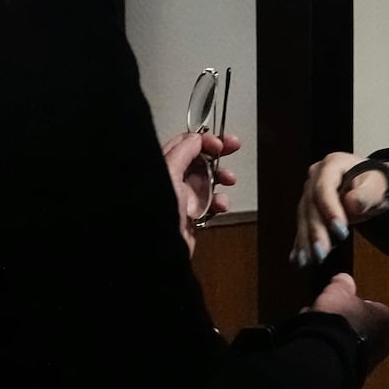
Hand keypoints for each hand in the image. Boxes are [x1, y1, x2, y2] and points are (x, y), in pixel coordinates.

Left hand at [160, 127, 240, 253]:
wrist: (159, 251)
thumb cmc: (155, 214)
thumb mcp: (169, 173)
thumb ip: (183, 152)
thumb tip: (196, 137)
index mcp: (164, 165)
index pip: (184, 142)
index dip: (203, 139)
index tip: (218, 142)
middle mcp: (173, 179)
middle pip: (199, 158)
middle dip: (217, 152)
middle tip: (233, 146)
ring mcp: (184, 198)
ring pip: (209, 179)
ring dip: (222, 177)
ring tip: (229, 179)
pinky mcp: (193, 215)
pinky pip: (212, 203)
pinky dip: (220, 201)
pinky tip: (220, 204)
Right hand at [291, 152, 388, 267]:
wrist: (371, 186)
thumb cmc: (376, 184)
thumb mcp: (378, 187)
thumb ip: (367, 195)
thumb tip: (352, 204)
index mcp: (332, 164)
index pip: (324, 187)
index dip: (329, 209)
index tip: (340, 231)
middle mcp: (315, 176)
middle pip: (311, 204)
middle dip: (316, 230)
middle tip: (322, 253)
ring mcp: (309, 192)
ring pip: (304, 217)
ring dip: (305, 240)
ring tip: (307, 261)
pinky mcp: (308, 208)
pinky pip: (303, 226)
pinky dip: (301, 243)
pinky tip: (298, 259)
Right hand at [309, 272, 388, 374]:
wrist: (328, 357)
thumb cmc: (339, 318)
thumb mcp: (338, 291)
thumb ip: (343, 283)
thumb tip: (344, 279)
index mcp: (385, 320)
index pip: (374, 308)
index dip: (356, 304)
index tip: (341, 302)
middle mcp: (384, 343)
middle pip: (364, 328)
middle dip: (346, 323)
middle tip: (328, 318)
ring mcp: (370, 364)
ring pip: (352, 345)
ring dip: (338, 339)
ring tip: (316, 333)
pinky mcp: (354, 378)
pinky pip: (342, 360)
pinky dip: (331, 354)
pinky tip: (315, 349)